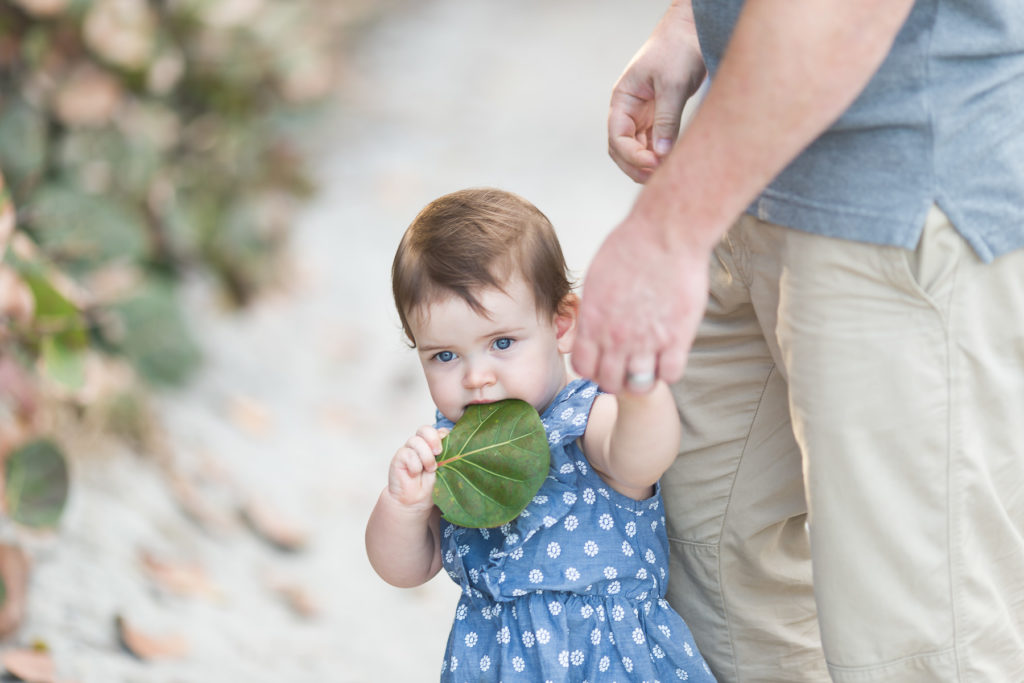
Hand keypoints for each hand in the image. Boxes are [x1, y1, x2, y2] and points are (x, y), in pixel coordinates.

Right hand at [387, 425, 448, 509]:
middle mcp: (420, 444)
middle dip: (433, 439)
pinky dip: (414, 465)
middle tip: (438, 453)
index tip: (450, 448)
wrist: (416, 501)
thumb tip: (449, 438)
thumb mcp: (445, 468)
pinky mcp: (398, 458)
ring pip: (415, 441)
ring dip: (426, 456)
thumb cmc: (432, 485)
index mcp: (432, 445)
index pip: (437, 430)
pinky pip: (407, 454)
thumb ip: (448, 454)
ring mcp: (408, 450)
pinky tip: (415, 474)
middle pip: (424, 429)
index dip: (443, 436)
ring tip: (430, 469)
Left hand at [572, 211, 710, 394]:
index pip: (584, 367)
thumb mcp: (596, 279)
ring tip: (649, 363)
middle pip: (610, 382)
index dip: (593, 368)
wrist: (665, 236)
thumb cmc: (630, 247)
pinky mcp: (677, 339)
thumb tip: (591, 325)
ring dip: (643, 378)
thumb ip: (593, 309)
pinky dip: (669, 370)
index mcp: (593, 324)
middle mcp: (617, 339)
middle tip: (627, 365)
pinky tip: (670, 353)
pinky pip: (670, 374)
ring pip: (639, 385)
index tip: (603, 361)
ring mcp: (647, 342)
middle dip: (616, 378)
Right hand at [608, 0, 705, 182]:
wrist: (692, 32)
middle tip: (657, 177)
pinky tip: (672, 163)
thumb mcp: (672, 84)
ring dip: (647, 164)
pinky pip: (654, 144)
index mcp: (623, 100)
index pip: (617, 136)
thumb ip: (666, 119)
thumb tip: (660, 152)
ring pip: (637, 150)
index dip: (631, 154)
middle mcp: (629, 110)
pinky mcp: (659, 117)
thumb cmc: (677, 49)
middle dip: (635, 166)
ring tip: (666, 173)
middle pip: (621, 149)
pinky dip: (660, 156)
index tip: (652, 162)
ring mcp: (643, 116)